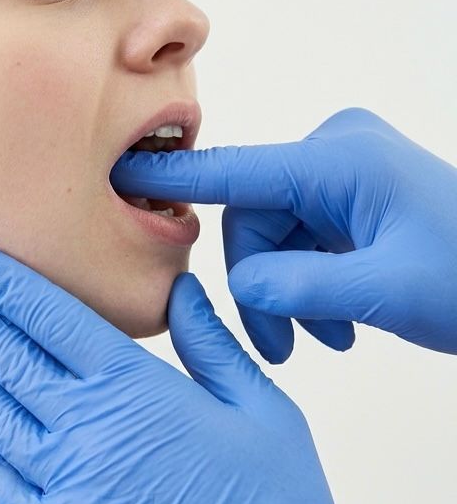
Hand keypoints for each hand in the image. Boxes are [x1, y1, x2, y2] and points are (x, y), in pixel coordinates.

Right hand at [110, 106, 456, 362]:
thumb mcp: (384, 291)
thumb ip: (300, 288)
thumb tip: (243, 289)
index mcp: (339, 161)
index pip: (236, 170)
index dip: (176, 178)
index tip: (118, 173)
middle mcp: (336, 155)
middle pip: (256, 220)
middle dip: (261, 285)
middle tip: (282, 347)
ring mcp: (346, 175)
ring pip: (277, 237)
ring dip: (290, 293)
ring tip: (326, 340)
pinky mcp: (355, 198)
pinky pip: (306, 240)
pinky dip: (313, 284)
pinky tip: (341, 326)